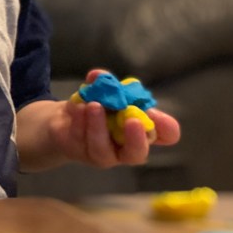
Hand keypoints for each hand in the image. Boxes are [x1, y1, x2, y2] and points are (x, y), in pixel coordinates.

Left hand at [52, 69, 180, 167]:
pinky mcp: (77, 151)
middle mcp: (125, 148)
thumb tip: (106, 78)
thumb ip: (112, 87)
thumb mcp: (107, 93)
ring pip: (102, 149)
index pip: (166, 135)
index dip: (167, 129)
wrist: (65, 118)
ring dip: (99, 126)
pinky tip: (77, 106)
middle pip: (136, 153)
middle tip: (132, 119)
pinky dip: (79, 121)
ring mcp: (100, 154)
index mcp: (142, 131)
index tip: (159, 117)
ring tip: (94, 105)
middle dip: (136, 139)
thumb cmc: (97, 106)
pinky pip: (79, 139)